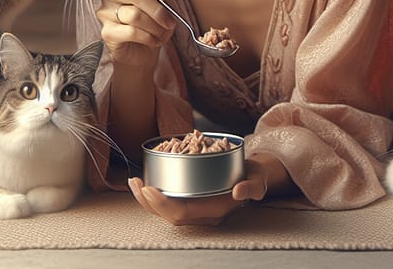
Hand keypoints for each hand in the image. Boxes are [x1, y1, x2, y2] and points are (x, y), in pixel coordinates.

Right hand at [97, 0, 175, 65]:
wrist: (144, 53)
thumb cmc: (153, 24)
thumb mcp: (163, 1)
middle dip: (157, 9)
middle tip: (170, 21)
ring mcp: (106, 12)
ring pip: (134, 14)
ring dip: (155, 26)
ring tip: (163, 33)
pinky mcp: (107, 32)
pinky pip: (131, 31)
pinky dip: (149, 37)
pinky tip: (154, 41)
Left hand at [128, 158, 268, 225]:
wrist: (254, 177)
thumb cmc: (255, 177)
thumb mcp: (258, 180)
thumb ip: (252, 187)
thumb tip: (239, 191)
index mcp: (215, 210)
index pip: (183, 213)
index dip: (163, 204)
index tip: (149, 189)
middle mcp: (203, 213)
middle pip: (169, 214)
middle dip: (149, 202)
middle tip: (136, 183)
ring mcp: (197, 207)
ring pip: (166, 210)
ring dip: (147, 199)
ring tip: (134, 182)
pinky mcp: (192, 199)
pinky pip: (169, 201)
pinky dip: (155, 194)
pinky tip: (145, 181)